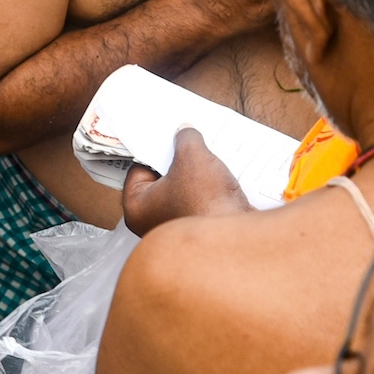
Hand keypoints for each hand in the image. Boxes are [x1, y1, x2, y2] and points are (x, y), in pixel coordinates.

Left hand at [121, 128, 248, 234]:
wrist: (236, 241)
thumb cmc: (204, 202)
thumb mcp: (192, 155)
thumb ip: (185, 138)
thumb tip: (185, 132)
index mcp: (137, 207)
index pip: (139, 167)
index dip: (155, 148)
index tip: (166, 135)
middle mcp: (153, 223)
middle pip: (164, 179)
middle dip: (180, 161)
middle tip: (189, 143)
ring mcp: (179, 229)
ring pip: (186, 191)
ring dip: (198, 176)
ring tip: (210, 157)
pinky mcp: (202, 233)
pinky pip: (203, 204)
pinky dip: (212, 191)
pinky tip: (224, 176)